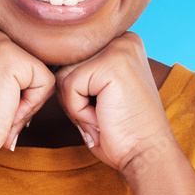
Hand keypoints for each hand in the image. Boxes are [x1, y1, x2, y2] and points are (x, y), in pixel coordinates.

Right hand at [0, 24, 56, 175]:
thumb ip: (15, 69)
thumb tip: (56, 63)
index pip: (28, 59)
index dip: (20, 89)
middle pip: (38, 64)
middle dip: (26, 94)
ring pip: (44, 73)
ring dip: (29, 101)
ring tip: (0, 109)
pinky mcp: (10, 56)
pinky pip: (46, 82)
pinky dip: (31, 105)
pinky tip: (4, 110)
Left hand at [52, 32, 175, 174]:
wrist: (147, 155)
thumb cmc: (121, 132)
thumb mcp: (99, 94)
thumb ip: (81, 73)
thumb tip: (47, 62)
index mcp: (121, 43)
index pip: (73, 61)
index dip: (77, 93)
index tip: (103, 109)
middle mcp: (123, 40)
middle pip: (65, 66)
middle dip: (74, 99)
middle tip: (103, 116)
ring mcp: (119, 49)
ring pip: (64, 76)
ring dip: (75, 106)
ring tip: (104, 116)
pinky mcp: (112, 64)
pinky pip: (69, 87)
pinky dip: (79, 111)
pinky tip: (103, 117)